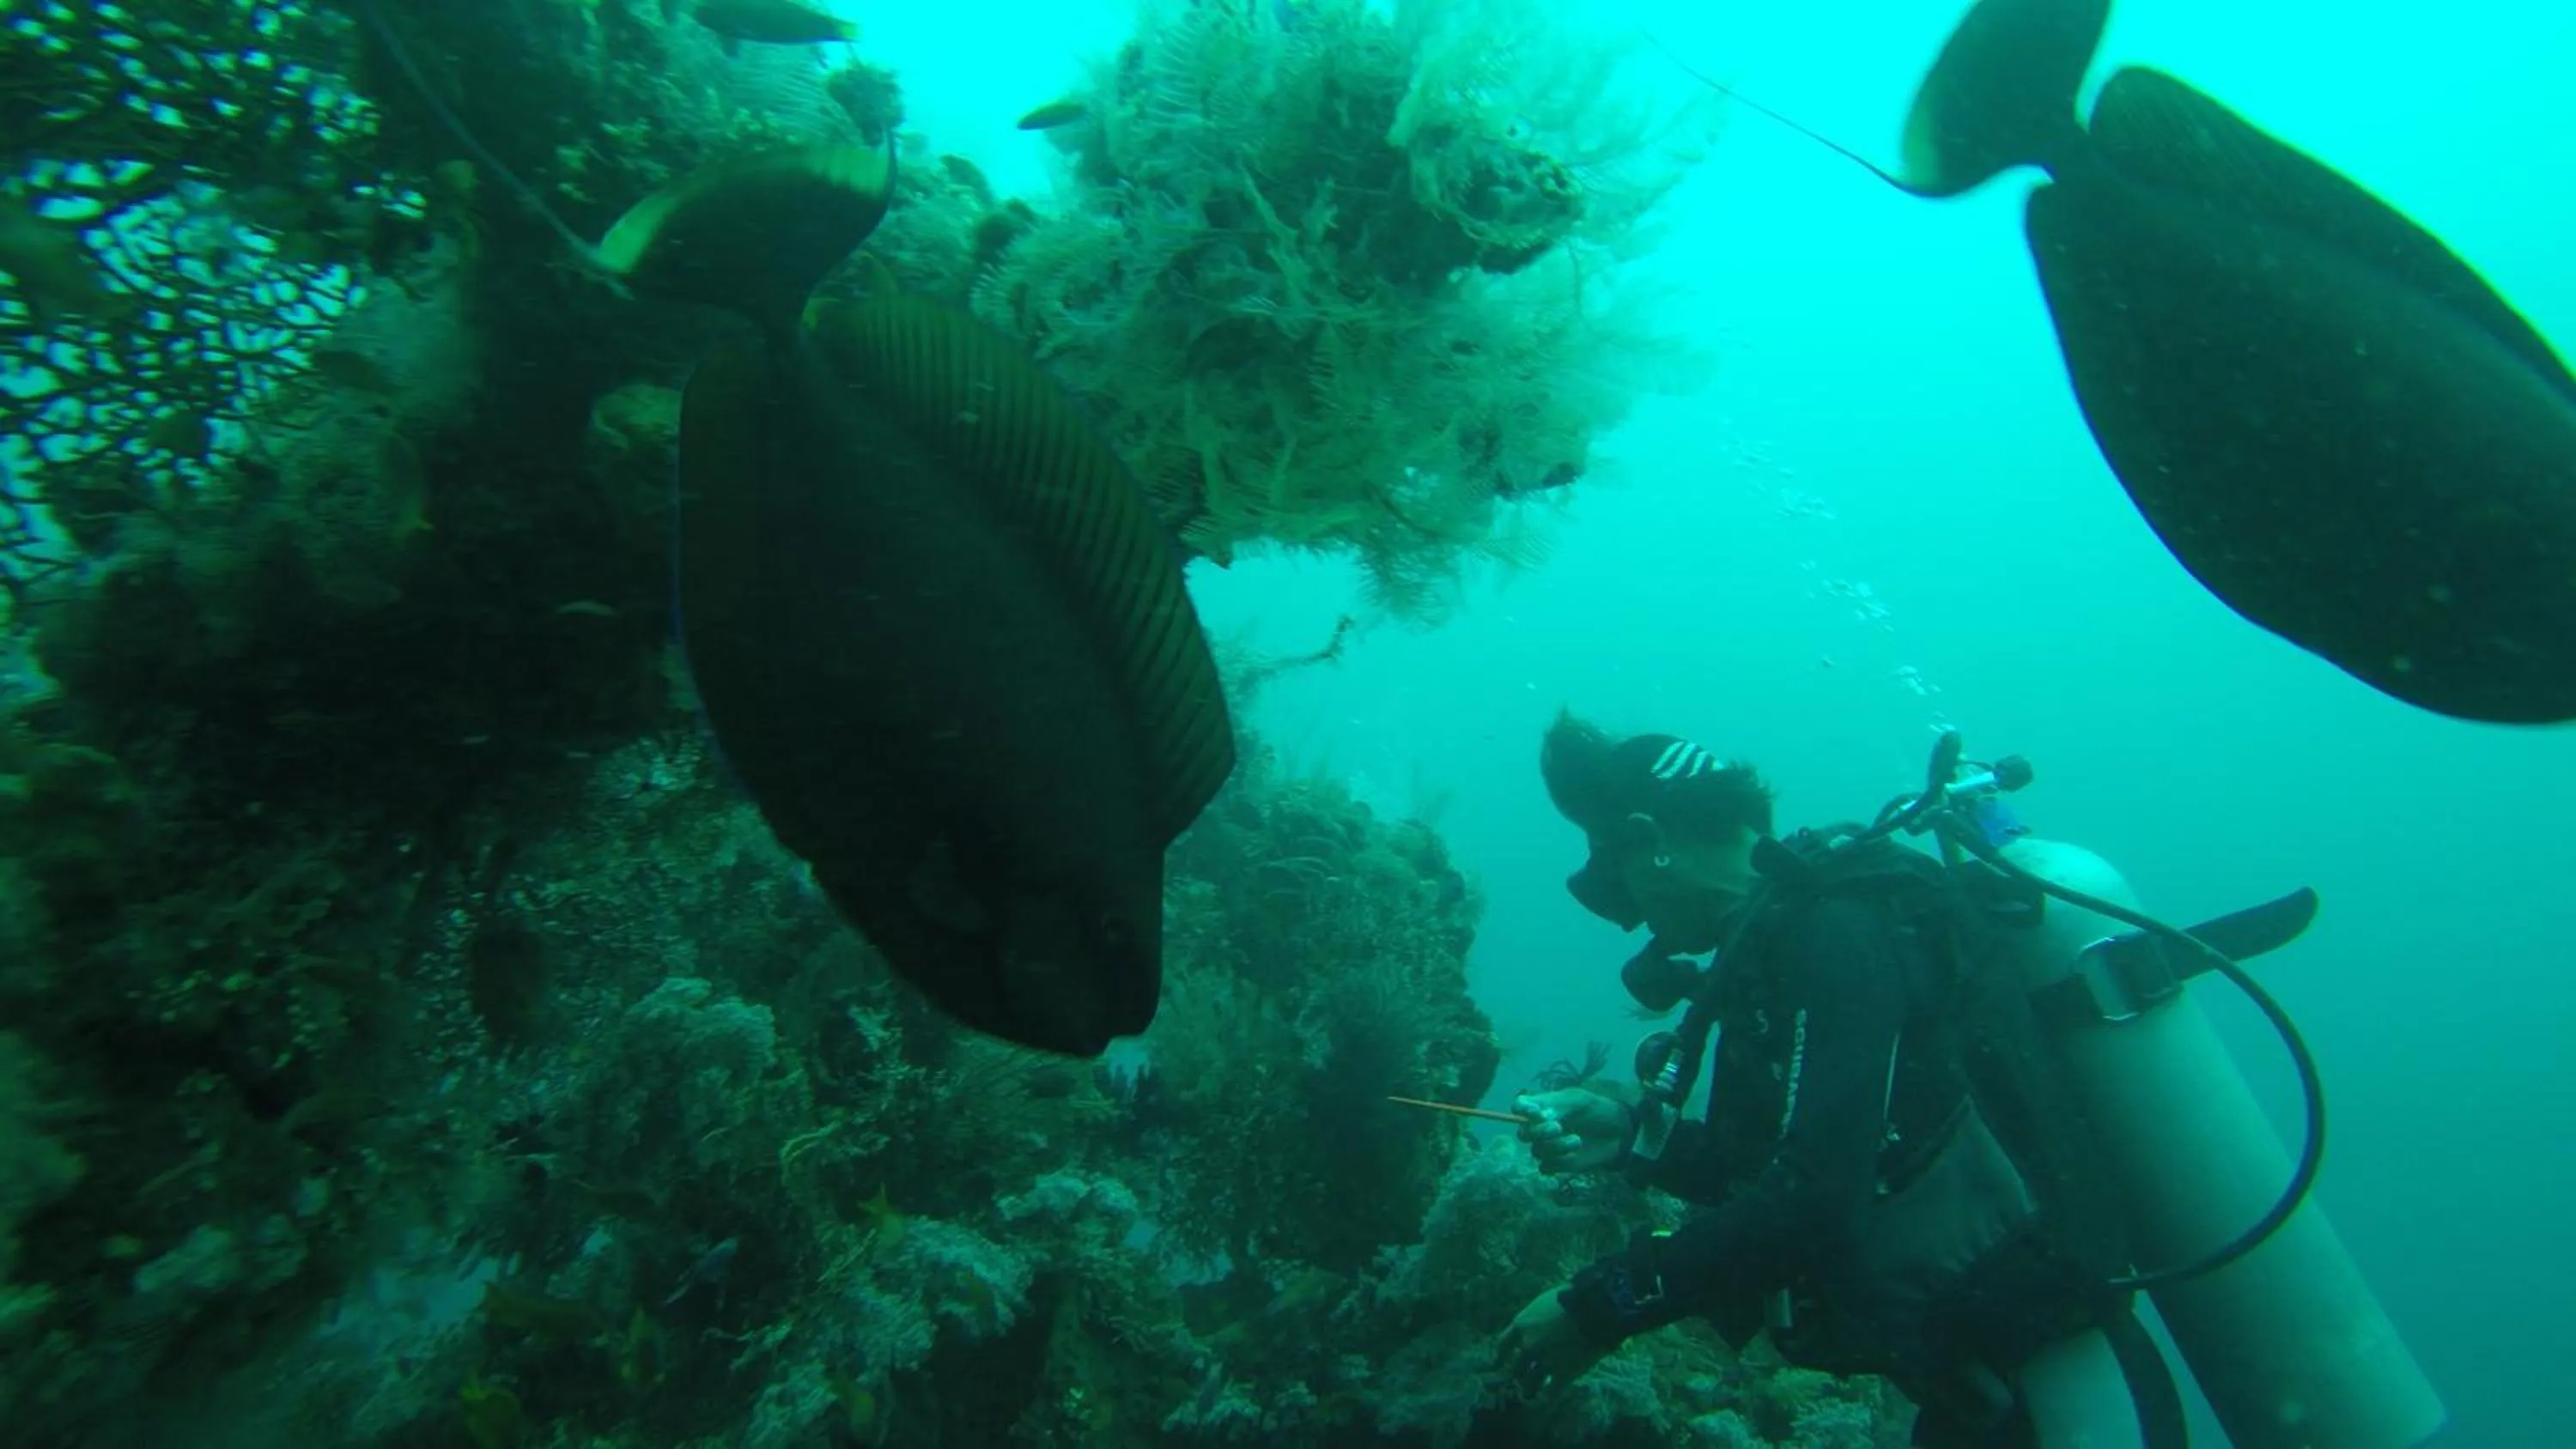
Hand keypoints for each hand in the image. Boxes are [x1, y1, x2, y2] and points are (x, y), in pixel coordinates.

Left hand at [1493, 1286, 1611, 1395]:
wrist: (1592, 1309)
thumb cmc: (1570, 1297)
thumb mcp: (1543, 1302)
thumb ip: (1536, 1318)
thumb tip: (1536, 1323)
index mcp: (1520, 1326)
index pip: (1502, 1346)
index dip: (1500, 1356)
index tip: (1498, 1363)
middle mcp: (1527, 1347)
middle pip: (1515, 1368)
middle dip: (1516, 1376)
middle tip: (1517, 1381)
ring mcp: (1544, 1363)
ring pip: (1530, 1384)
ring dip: (1529, 1389)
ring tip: (1530, 1394)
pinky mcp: (1563, 1375)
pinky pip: (1551, 1395)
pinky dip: (1547, 1401)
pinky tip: (1546, 1404)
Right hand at [1514, 1086, 1634, 1174]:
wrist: (1619, 1133)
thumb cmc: (1598, 1110)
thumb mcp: (1580, 1100)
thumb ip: (1559, 1105)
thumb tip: (1539, 1115)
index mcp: (1542, 1108)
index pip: (1519, 1107)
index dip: (1521, 1110)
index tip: (1535, 1112)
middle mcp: (1540, 1128)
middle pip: (1523, 1133)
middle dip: (1539, 1132)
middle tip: (1558, 1127)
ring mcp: (1548, 1148)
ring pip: (1536, 1151)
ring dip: (1555, 1147)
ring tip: (1577, 1141)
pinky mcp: (1558, 1165)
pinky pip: (1545, 1167)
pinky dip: (1558, 1163)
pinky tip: (1574, 1157)